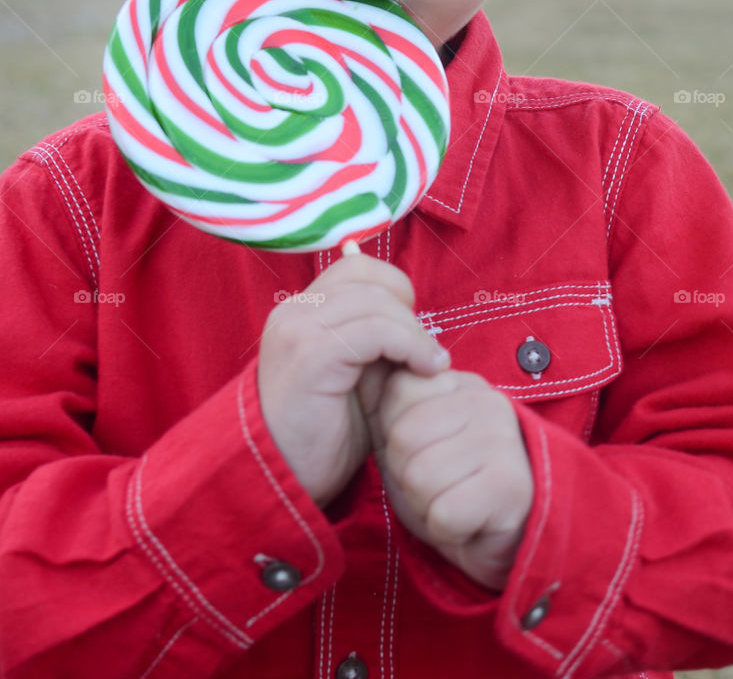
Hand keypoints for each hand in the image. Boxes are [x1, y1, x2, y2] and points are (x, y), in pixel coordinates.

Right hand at [257, 242, 449, 508]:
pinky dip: (409, 345)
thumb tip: (415, 316)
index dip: (394, 292)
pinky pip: (375, 330)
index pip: (358, 268)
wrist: (283, 483)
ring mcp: (298, 328)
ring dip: (414, 332)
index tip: (413, 334)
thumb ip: (375, 340)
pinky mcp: (310, 354)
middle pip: (369, 278)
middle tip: (428, 355)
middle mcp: (294, 310)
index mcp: (301, 310)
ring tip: (431, 366)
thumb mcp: (355, 377)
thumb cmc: (322, 437)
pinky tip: (423, 370)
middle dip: (408, 313)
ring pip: (376, 301)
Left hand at [368, 366, 533, 590]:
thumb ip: (393, 404)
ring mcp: (503, 441)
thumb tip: (368, 371)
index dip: (394, 434)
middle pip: (403, 437)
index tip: (421, 450)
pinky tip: (466, 523)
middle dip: (406, 474)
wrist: (502, 537)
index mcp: (462, 384)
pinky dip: (444, 529)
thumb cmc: (450, 483)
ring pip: (420, 477)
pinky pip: (444, 513)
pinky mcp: (510, 486)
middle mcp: (487, 402)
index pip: (398, 390)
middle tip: (436, 484)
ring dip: (424, 503)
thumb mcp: (414, 437)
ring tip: (450, 500)